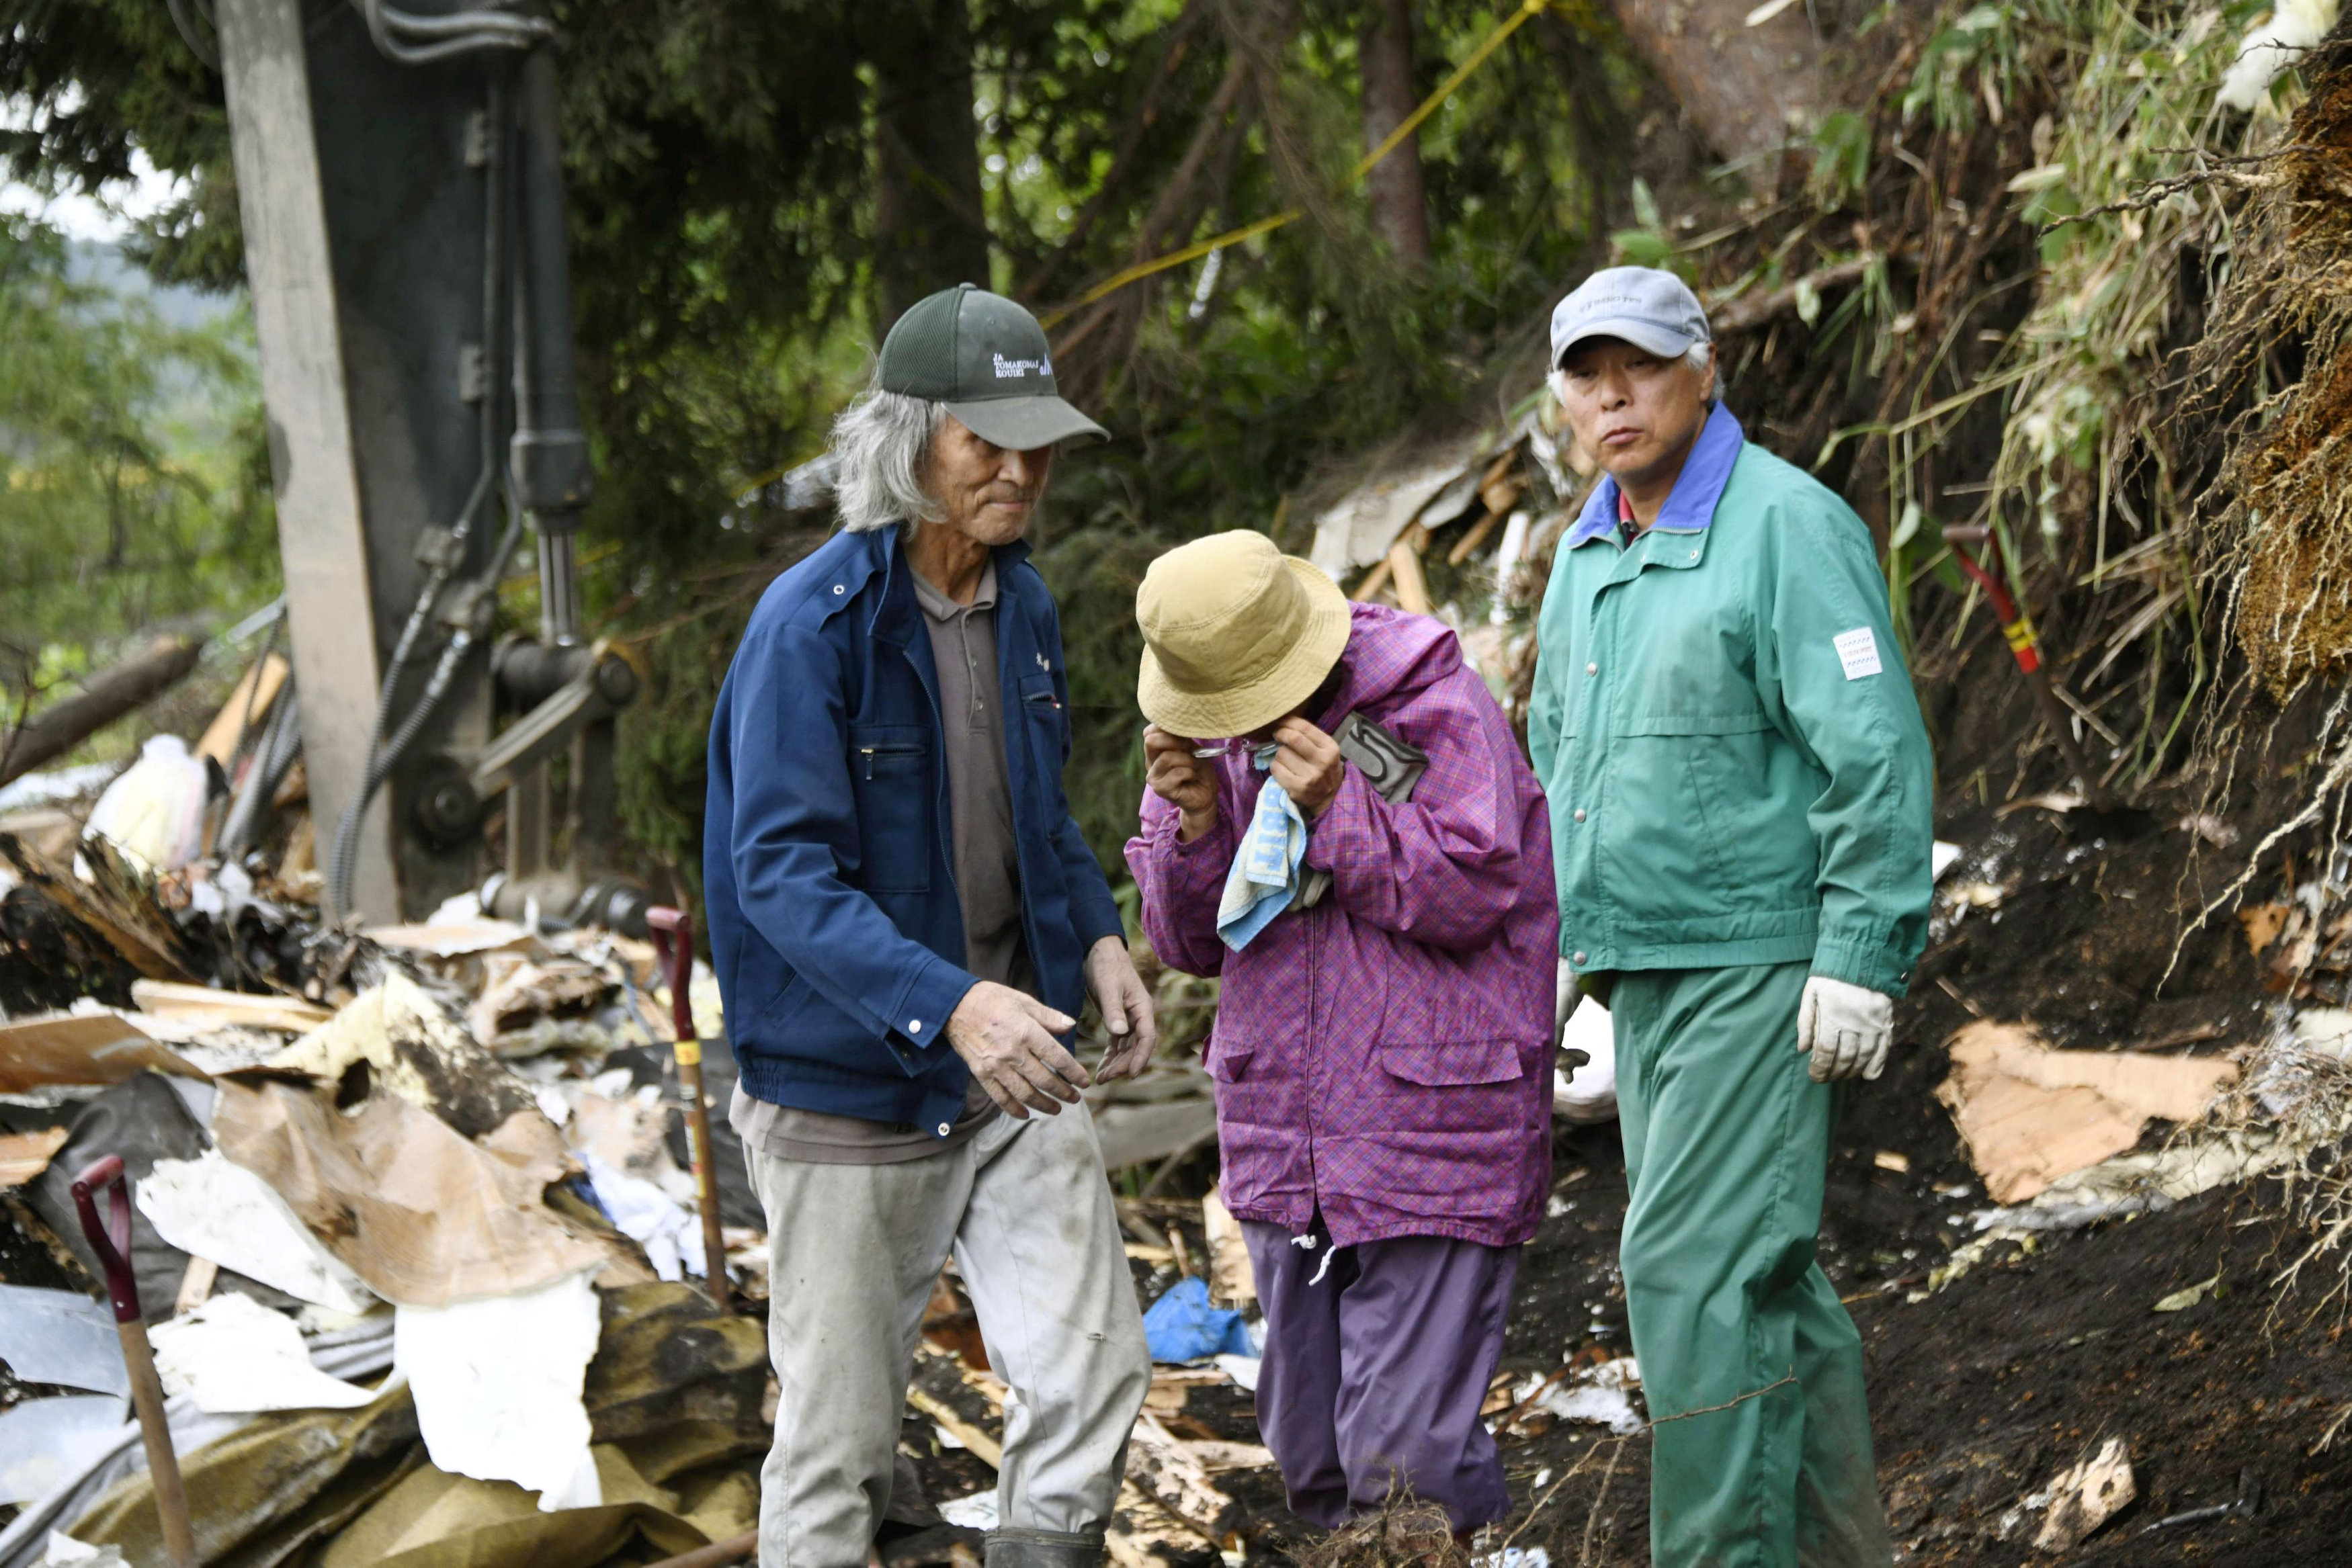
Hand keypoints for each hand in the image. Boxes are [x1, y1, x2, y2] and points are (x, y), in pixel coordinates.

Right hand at [945, 981, 1090, 1116]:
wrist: (954, 1006)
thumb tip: (1071, 1026)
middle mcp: (1013, 1052)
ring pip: (1024, 1093)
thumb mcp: (1024, 1001)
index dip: (1074, 1073)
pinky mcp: (981, 1073)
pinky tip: (1025, 1114)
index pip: (1057, 1058)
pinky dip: (1014, 1109)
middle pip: (1044, 1080)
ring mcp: (996, 1066)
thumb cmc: (992, 999)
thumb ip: (1049, 1016)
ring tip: (1056, 1109)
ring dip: (1043, 1104)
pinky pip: (1000, 1097)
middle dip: (1063, 1092)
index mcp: (1027, 1032)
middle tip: (1074, 1099)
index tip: (1084, 1082)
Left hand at [1086, 935, 1158, 1080]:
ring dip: (1115, 1063)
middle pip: (1136, 1047)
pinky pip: (1117, 1043)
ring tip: (1101, 1078)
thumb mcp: (1109, 987)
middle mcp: (1138, 1016)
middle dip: (1123, 1064)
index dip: (1141, 1057)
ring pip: (1126, 1048)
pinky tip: (1102, 1068)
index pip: (1147, 1038)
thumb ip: (1114, 1010)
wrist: (1100, 952)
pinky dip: (1110, 1055)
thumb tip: (1119, 1033)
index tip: (1130, 1074)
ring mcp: (1128, 1019)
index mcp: (1143, 1008)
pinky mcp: (1116, 1019)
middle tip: (1105, 1078)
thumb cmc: (1107, 966)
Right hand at [1143, 725, 1218, 841]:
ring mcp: (1153, 777)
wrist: (1205, 796)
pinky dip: (1190, 772)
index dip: (1166, 728)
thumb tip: (1179, 720)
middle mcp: (1150, 763)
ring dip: (1187, 760)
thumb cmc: (1198, 770)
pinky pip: (1176, 773)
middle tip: (1190, 749)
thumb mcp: (1191, 748)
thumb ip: (1181, 737)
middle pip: (1151, 741)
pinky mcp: (1161, 789)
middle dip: (1175, 741)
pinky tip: (1193, 776)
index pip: (1149, 732)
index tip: (1184, 735)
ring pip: (1166, 757)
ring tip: (1195, 766)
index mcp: (1155, 752)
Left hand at [1269, 717, 1343, 817]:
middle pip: (1292, 738)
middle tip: (1277, 735)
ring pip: (1281, 753)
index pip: (1304, 727)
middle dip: (1280, 734)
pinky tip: (1282, 770)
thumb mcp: (1326, 751)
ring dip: (1278, 754)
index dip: (1288, 722)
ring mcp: (1311, 775)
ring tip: (1285, 760)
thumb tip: (1284, 722)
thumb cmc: (1324, 770)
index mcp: (1330, 748)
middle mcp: (1322, 761)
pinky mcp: (1298, 788)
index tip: (1281, 723)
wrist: (1330, 799)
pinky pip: (1276, 769)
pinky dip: (1275, 767)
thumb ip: (1310, 738)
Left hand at [1796, 975, 1893, 1082]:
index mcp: (1832, 1014)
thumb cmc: (1831, 977)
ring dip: (1852, 1072)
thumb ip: (1805, 1022)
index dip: (1819, 1068)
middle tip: (1826, 1078)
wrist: (1862, 957)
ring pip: (1864, 1057)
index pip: (1825, 1051)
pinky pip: (1884, 1050)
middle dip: (1833, 1072)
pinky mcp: (1887, 1023)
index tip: (1814, 1075)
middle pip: (1845, 1057)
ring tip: (1842, 1076)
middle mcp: (1854, 1022)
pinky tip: (1868, 1075)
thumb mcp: (1811, 994)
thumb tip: (1802, 1049)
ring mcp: (1873, 1024)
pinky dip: (1877, 1066)